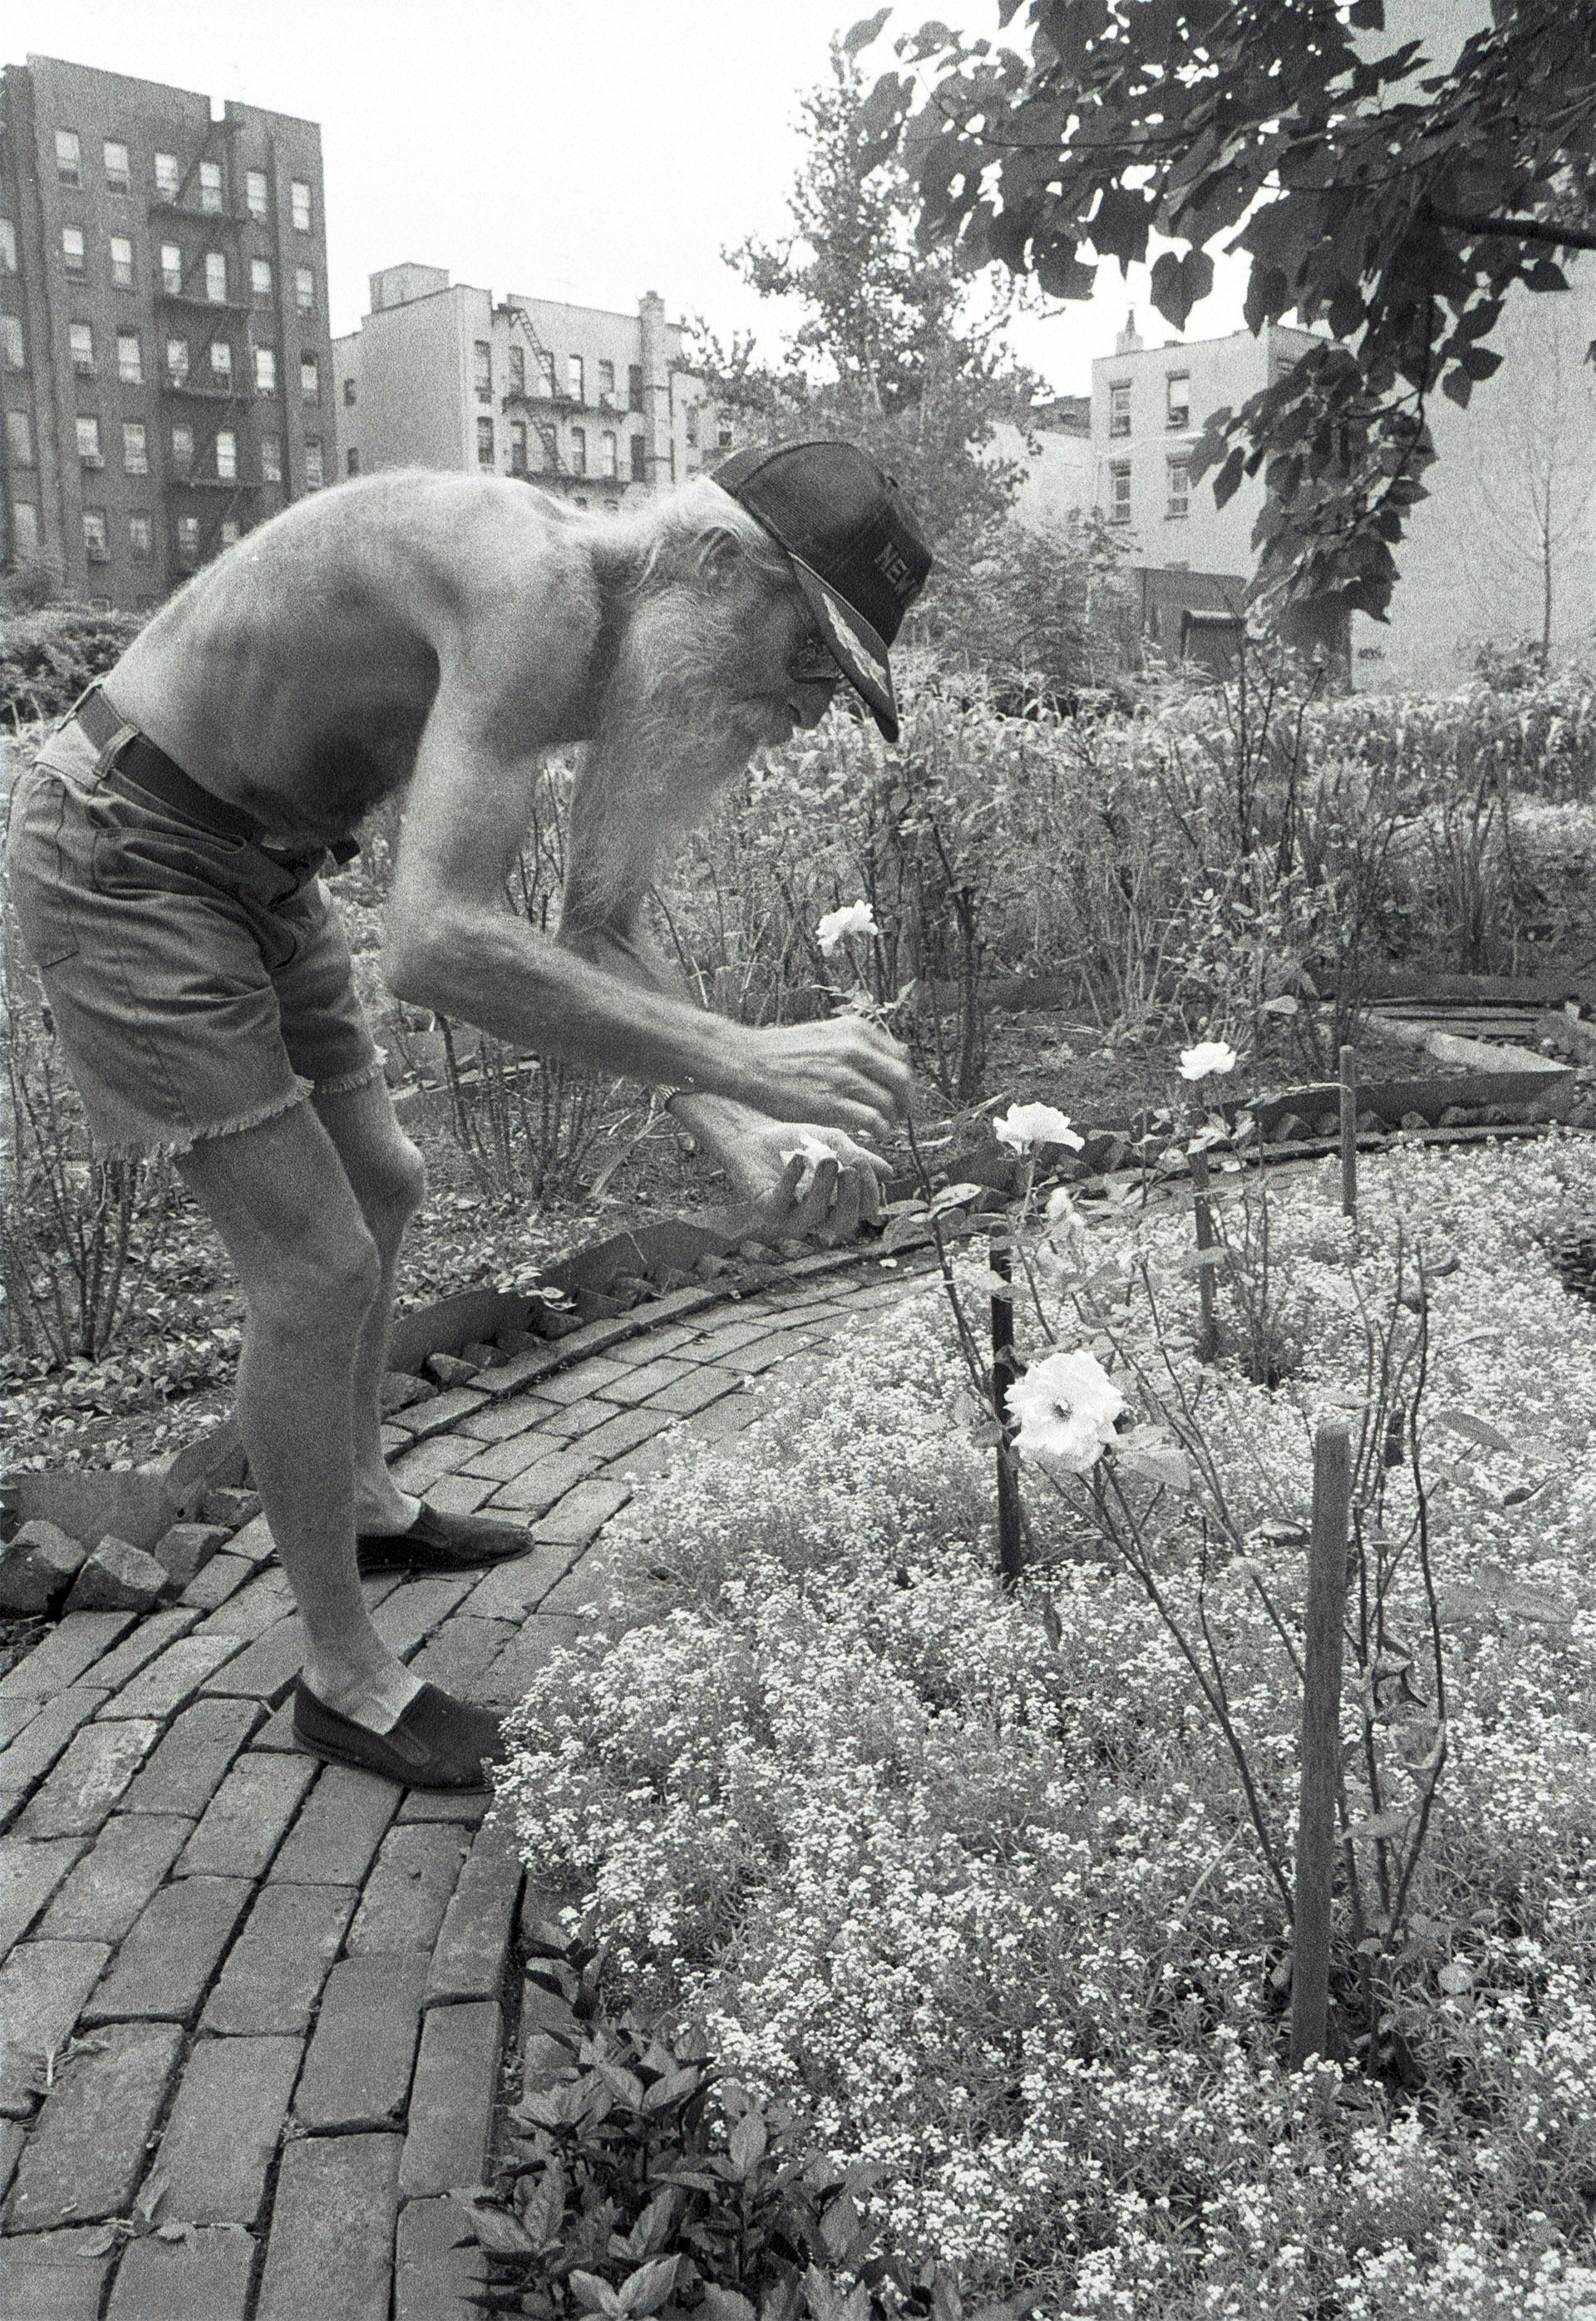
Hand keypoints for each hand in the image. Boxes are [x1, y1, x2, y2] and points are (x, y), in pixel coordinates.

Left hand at [730, 1122, 891, 1243]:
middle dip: (851, 1198)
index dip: (868, 1193)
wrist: (755, 1135)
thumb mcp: (832, 1143)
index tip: (863, 1163)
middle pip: (842, 1224)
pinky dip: (792, 1180)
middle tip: (850, 1169)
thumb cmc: (796, 1142)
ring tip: (827, 1159)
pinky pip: (781, 1202)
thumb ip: (856, 1156)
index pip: (861, 1211)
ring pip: (814, 1216)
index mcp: (835, 1205)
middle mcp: (815, 1217)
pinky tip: (799, 1159)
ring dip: (824, 1187)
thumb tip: (889, 1174)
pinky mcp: (766, 1208)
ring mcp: (789, 1216)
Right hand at [741, 1016, 911, 1142]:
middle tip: (900, 1113)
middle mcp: (854, 1050)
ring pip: (890, 1102)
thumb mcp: (826, 1034)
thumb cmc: (785, 1052)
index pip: (900, 1057)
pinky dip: (880, 1130)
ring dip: (892, 1119)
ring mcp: (844, 1077)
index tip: (898, 1092)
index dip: (904, 1079)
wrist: (749, 1062)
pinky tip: (873, 1133)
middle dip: (906, 1100)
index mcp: (856, 1030)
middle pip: (902, 1080)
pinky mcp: (832, 1103)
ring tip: (883, 1126)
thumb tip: (892, 1058)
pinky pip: (874, 1121)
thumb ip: (857, 1044)